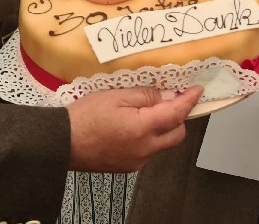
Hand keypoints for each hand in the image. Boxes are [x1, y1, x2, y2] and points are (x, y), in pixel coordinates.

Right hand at [67, 86, 202, 171]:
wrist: (61, 142)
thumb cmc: (84, 116)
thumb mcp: (116, 95)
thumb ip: (146, 96)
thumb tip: (169, 96)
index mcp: (142, 128)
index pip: (176, 114)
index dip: (189, 101)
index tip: (197, 91)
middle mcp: (144, 149)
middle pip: (176, 134)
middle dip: (177, 117)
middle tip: (169, 100)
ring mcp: (137, 161)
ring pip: (162, 143)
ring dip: (161, 128)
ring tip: (143, 112)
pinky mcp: (128, 167)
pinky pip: (148, 151)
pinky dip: (148, 138)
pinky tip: (132, 126)